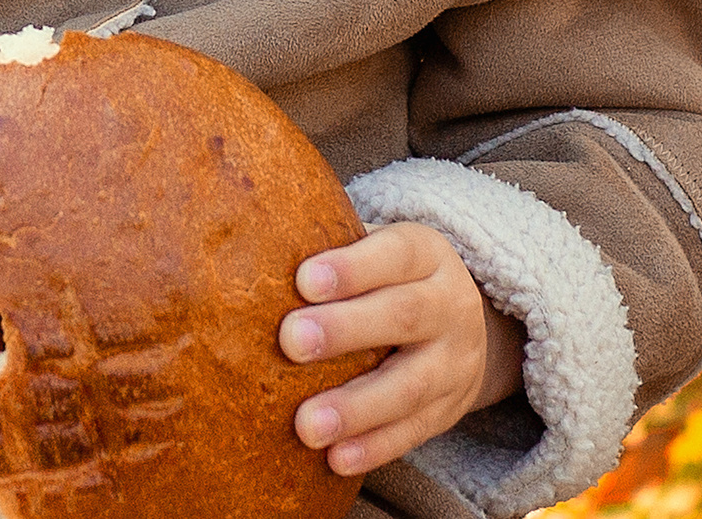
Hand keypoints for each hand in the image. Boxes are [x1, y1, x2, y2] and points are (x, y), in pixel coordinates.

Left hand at [281, 222, 527, 476]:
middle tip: (291, 342)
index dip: (351, 268)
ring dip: (356, 408)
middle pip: (403, 316)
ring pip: (409, 386)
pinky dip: (374, 447)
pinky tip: (335, 458)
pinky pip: (414, 431)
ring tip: (307, 424)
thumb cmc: (383, 276)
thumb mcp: (370, 246)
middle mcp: (449, 305)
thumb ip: (322, 242)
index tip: (303, 281)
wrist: (461, 322)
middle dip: (345, 330)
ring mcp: (454, 362)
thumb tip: (240, 243)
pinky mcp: (449, 409)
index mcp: (425, 254)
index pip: (393, 254)